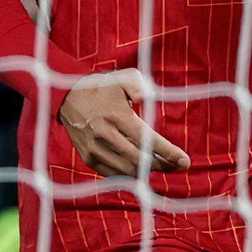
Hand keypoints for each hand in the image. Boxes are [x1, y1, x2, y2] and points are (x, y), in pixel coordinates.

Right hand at [57, 68, 189, 175]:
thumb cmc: (102, 87)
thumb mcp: (122, 77)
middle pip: (140, 159)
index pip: (147, 139)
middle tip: (177, 166)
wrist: (66, 97)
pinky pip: (112, 173)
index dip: (169, 152)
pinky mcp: (87, 157)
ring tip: (159, 165)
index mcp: (116, 115)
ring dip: (147, 171)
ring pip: (127, 169)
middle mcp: (104, 134)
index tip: (185, 161)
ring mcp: (94, 148)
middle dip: (162, 165)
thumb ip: (139, 85)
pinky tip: (139, 168)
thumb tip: (149, 98)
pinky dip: (129, 174)